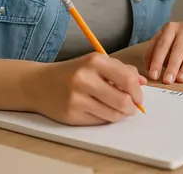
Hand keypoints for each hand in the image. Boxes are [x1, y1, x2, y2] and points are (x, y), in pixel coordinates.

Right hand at [25, 53, 146, 124]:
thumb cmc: (73, 72)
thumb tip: (143, 82)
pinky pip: (99, 121)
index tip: (139, 97)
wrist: (39, 84)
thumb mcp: (96, 63)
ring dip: (120, 115)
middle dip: (132, 107)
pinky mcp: (72, 114)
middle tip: (132, 107)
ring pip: (113, 115)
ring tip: (117, 109)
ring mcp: (77, 97)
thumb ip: (121, 70)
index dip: (138, 91)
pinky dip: (105, 118)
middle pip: (123, 100)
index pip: (128, 79)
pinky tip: (100, 110)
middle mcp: (85, 78)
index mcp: (95, 61)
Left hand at [143, 18, 182, 83]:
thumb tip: (148, 68)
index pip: (161, 45)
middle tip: (167, 80)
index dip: (156, 60)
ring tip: (181, 80)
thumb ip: (156, 49)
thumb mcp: (168, 36)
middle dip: (171, 66)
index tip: (153, 75)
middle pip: (177, 49)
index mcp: (170, 28)